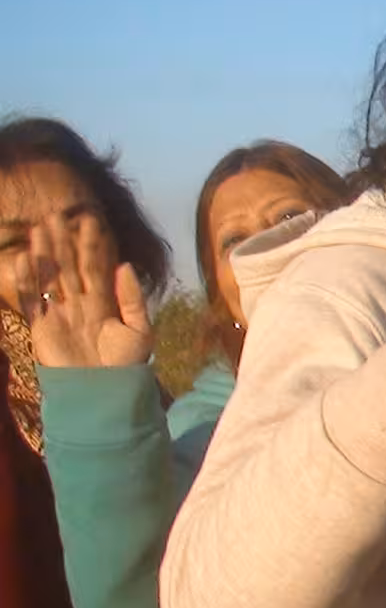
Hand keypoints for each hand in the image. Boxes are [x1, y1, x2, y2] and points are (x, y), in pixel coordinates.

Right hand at [13, 213, 150, 367]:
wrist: (105, 392)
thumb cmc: (127, 365)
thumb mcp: (139, 330)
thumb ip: (132, 298)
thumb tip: (125, 265)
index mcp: (103, 302)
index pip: (96, 267)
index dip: (92, 245)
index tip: (90, 221)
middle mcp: (79, 304)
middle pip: (68, 266)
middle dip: (63, 241)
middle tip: (56, 215)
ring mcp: (59, 313)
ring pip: (49, 276)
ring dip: (43, 253)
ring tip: (39, 229)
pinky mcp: (42, 327)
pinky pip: (32, 299)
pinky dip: (26, 280)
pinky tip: (23, 259)